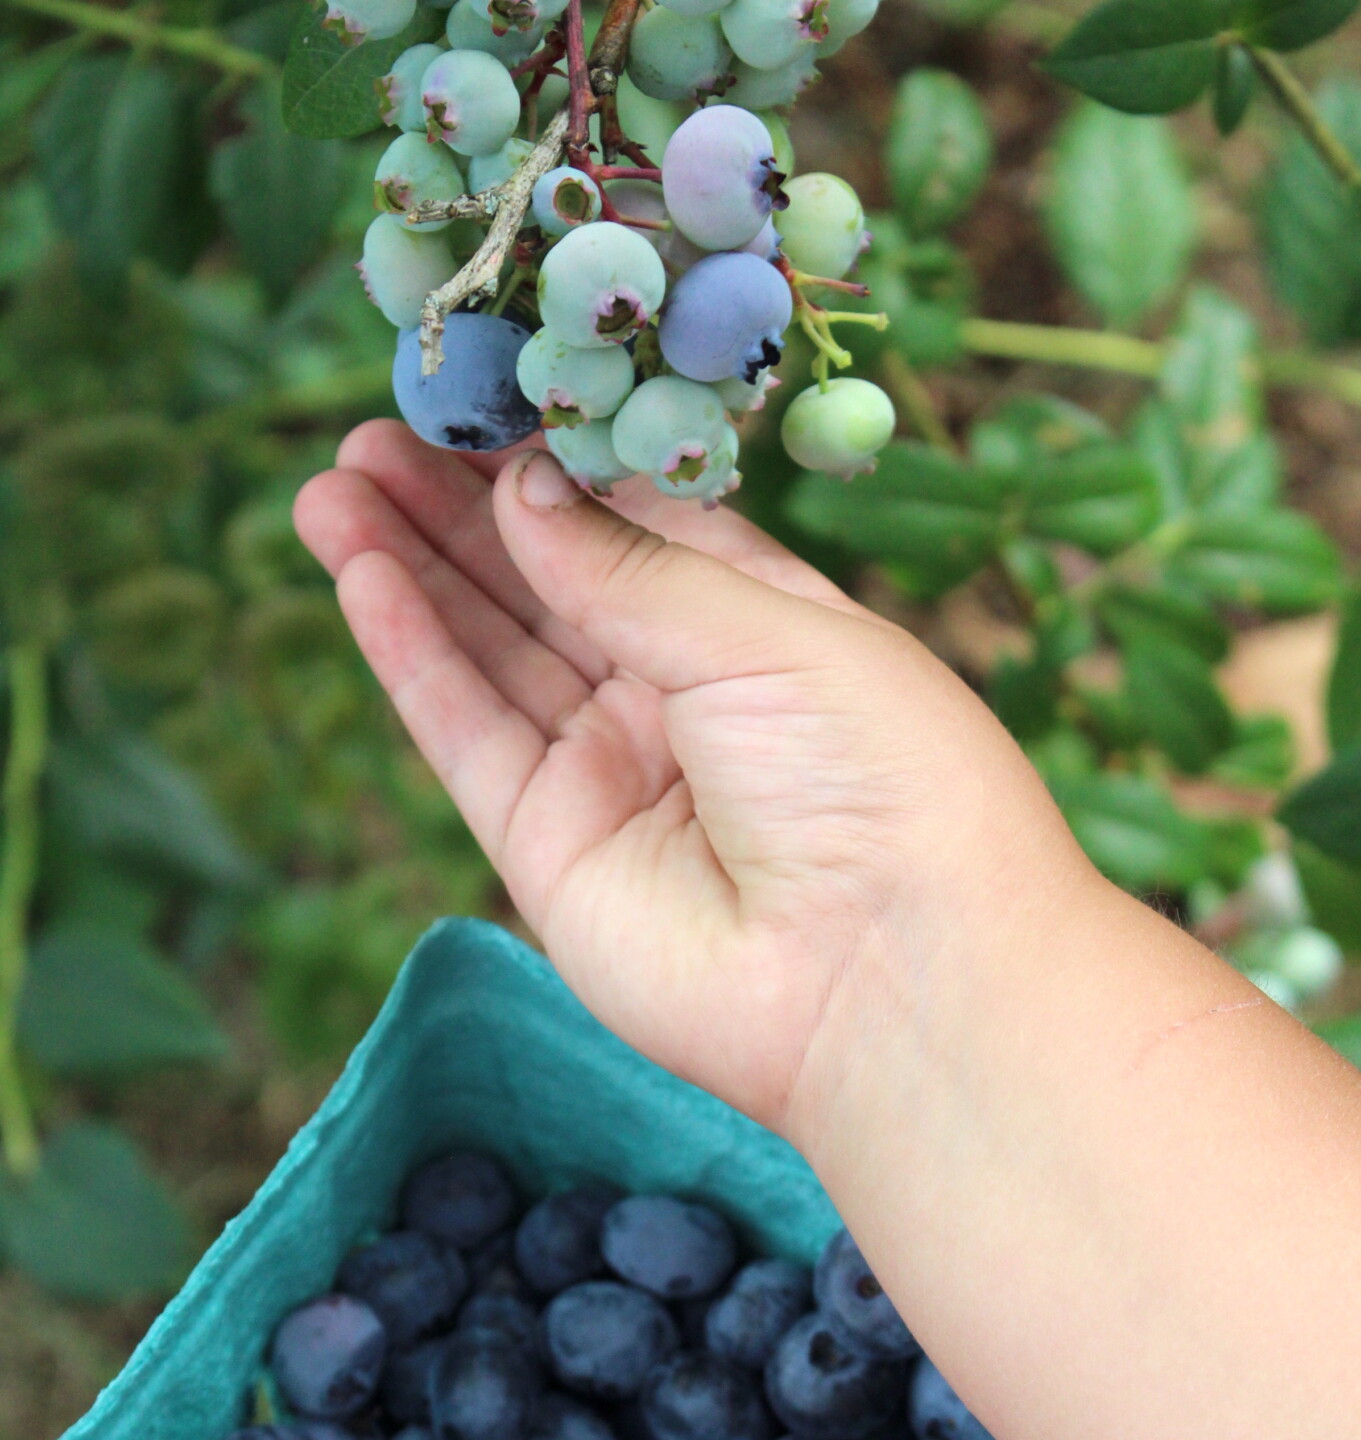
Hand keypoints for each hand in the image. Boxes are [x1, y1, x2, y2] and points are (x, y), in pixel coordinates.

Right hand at [293, 426, 1082, 1138]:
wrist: (890, 979)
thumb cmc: (880, 782)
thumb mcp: (770, 635)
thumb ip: (634, 568)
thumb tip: (525, 492)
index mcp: (765, 632)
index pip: (637, 532)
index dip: (553, 471)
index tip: (473, 402)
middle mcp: (684, 702)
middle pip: (549, 588)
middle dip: (461, 511)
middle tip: (370, 434)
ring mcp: (615, 779)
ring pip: (492, 653)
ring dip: (412, 569)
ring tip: (331, 486)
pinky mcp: (552, 854)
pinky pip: (468, 736)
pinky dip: (411, 655)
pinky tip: (360, 574)